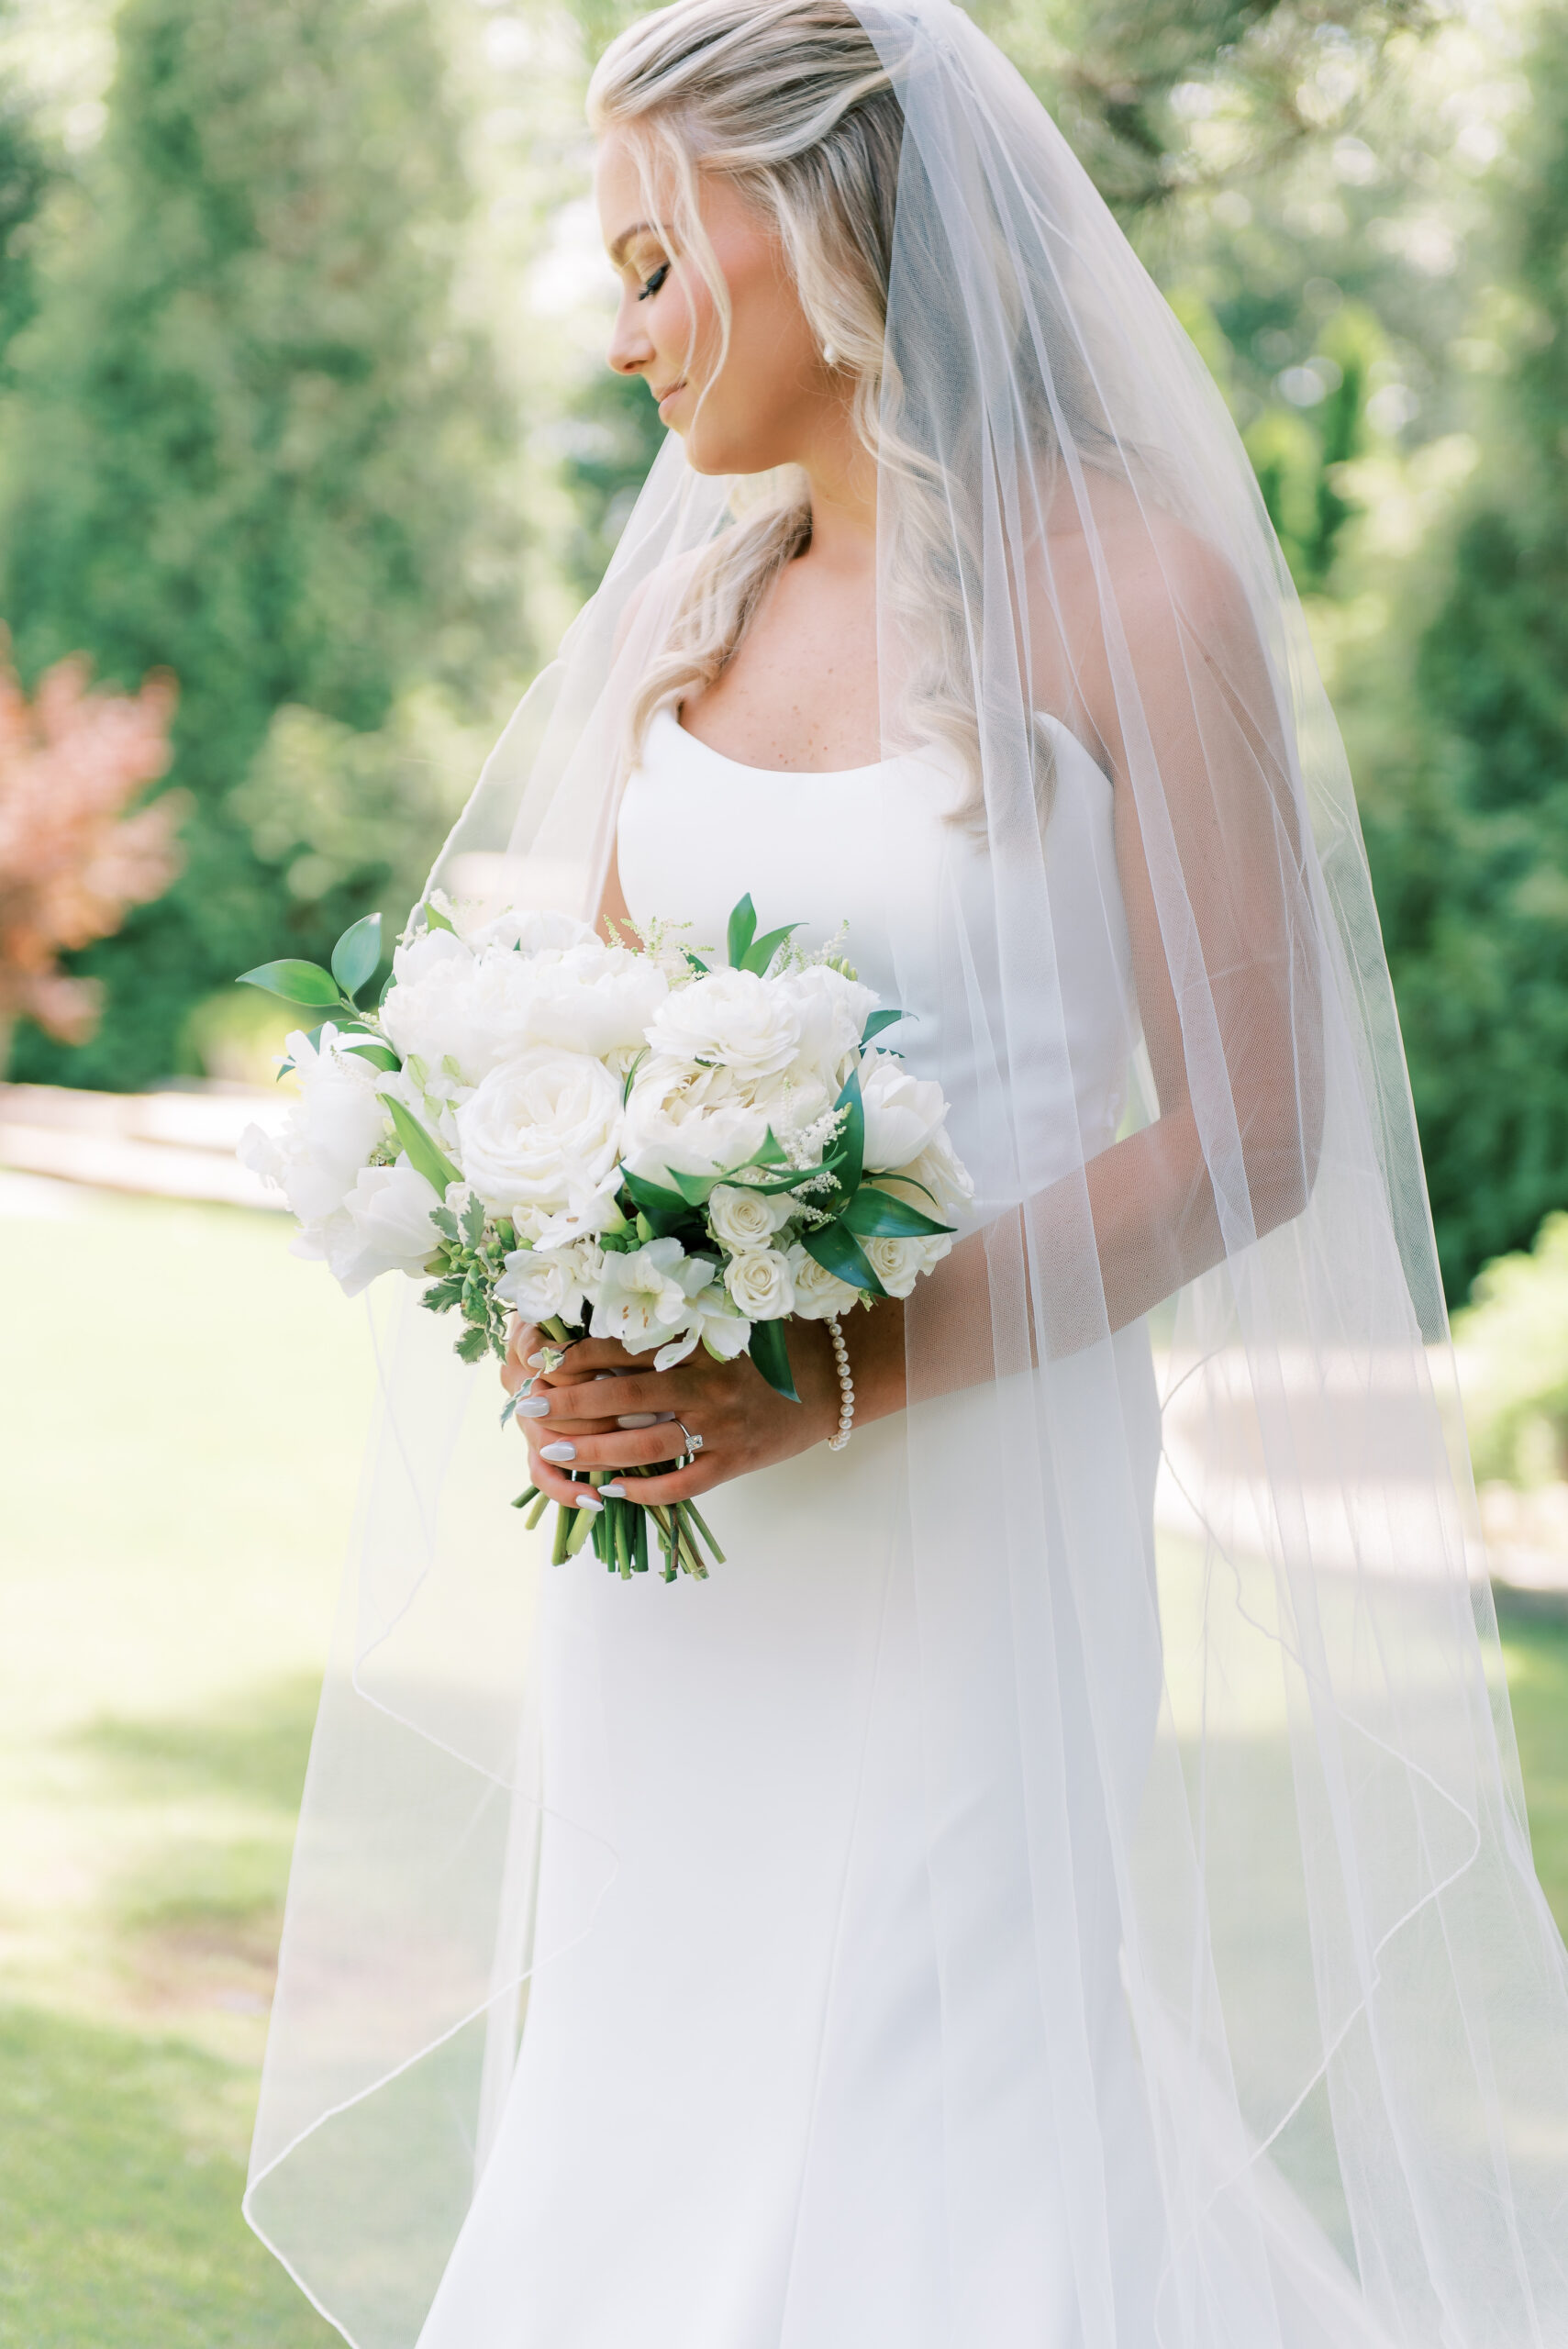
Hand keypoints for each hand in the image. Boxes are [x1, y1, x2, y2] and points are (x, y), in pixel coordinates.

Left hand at [501, 1317, 843, 1507]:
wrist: (836, 1378)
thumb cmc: (775, 1343)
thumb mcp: (726, 1320)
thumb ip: (675, 1324)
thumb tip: (607, 1325)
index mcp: (700, 1342)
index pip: (625, 1347)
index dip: (578, 1355)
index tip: (543, 1361)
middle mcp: (707, 1384)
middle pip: (623, 1398)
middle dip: (569, 1406)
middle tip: (529, 1410)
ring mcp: (721, 1428)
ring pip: (644, 1446)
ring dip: (593, 1453)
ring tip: (553, 1453)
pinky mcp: (736, 1462)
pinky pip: (683, 1484)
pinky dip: (645, 1491)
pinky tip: (613, 1493)